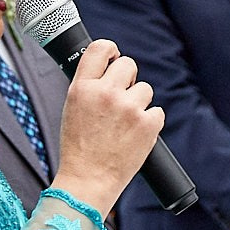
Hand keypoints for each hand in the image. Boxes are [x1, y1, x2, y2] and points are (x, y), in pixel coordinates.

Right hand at [55, 39, 164, 209]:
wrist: (88, 180)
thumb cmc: (79, 148)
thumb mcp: (72, 108)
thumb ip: (90, 86)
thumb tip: (109, 68)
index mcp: (83, 88)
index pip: (100, 49)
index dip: (111, 50)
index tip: (114, 57)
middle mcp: (106, 93)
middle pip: (128, 64)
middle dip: (128, 78)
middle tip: (121, 97)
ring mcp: (129, 107)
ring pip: (145, 89)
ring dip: (139, 103)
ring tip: (124, 123)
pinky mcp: (148, 123)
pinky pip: (157, 111)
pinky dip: (150, 123)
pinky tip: (135, 135)